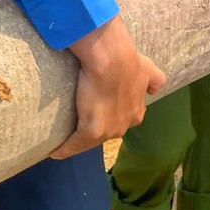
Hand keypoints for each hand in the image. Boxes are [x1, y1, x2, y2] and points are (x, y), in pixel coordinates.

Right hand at [51, 15, 165, 158]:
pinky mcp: (92, 132)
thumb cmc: (127, 60)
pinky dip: (65, 148)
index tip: (99, 109)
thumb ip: (153, 80)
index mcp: (137, 111)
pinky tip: (55, 152)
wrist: (111, 58)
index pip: (122, 119)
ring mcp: (111, 129)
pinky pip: (75, 144)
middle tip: (81, 119)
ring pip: (91, 140)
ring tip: (65, 137)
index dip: (110, 115)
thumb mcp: (147, 70)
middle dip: (97, 127)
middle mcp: (126, 124)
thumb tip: (155, 88)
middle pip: (108, 130)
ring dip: (79, 140)